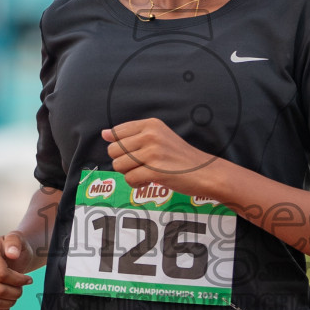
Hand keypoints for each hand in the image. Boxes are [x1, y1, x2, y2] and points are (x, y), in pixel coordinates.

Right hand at [0, 230, 36, 309]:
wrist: (7, 256)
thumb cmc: (14, 248)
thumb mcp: (18, 240)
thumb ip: (15, 243)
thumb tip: (12, 253)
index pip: (1, 274)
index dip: (18, 281)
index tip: (28, 279)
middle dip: (16, 292)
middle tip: (21, 288)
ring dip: (10, 302)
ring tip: (15, 293)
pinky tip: (8, 302)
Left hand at [101, 118, 219, 194]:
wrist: (205, 172)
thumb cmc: (181, 157)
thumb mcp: (159, 138)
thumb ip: (131, 135)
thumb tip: (104, 134)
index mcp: (151, 125)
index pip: (117, 133)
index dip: (121, 148)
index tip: (136, 154)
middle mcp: (150, 135)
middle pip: (114, 151)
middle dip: (123, 162)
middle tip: (141, 165)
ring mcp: (152, 153)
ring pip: (119, 166)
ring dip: (130, 174)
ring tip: (146, 173)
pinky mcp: (155, 171)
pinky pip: (129, 179)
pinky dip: (137, 184)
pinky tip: (149, 181)